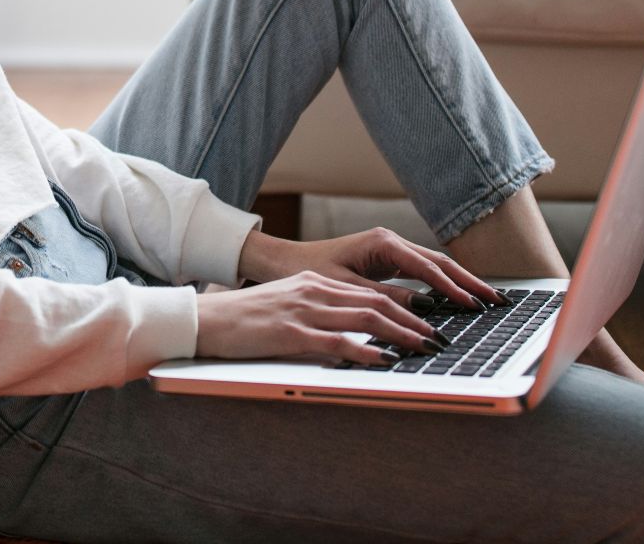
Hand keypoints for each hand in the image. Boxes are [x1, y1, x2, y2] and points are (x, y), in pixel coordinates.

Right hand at [194, 270, 448, 363]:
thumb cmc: (242, 319)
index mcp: (314, 283)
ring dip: (400, 334)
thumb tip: (349, 332)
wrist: (205, 319)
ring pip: (365, 318)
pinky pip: (337, 341)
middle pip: (375, 303)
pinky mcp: (290, 333)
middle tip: (438, 338)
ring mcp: (303, 310)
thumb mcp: (286, 306)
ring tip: (424, 348)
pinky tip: (385, 359)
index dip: (404, 307)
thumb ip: (317, 312)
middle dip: (413, 321)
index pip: (369, 292)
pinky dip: (366, 350)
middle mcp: (314, 290)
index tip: (427, 322)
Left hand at [239, 227, 510, 311]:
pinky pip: (423, 273)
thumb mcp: (346, 289)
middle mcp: (391, 242)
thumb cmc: (308, 272)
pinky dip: (443, 285)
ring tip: (487, 301)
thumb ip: (385, 298)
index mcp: (382, 243)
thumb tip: (423, 310)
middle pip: (440, 263)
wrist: (284, 262)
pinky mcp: (388, 260)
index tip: (473, 305)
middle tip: (497, 301)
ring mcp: (391, 250)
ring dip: (461, 283)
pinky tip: (459, 299)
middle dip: (470, 282)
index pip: (428, 268)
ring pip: (435, 266)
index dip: (452, 288)